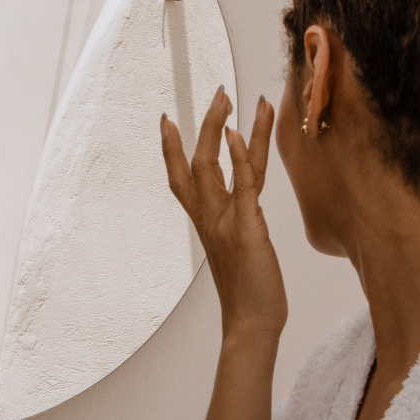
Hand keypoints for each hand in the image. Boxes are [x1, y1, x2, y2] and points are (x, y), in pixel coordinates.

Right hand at [161, 87, 285, 339]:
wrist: (253, 325)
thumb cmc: (252, 294)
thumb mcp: (243, 252)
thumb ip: (241, 228)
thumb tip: (248, 216)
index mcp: (208, 223)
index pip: (183, 179)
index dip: (173, 149)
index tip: (166, 121)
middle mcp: (210, 219)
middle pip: (195, 163)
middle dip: (203, 125)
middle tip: (216, 93)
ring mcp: (225, 222)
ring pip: (212, 165)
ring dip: (219, 127)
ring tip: (227, 98)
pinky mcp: (246, 227)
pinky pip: (242, 184)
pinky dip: (240, 156)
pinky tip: (238, 132)